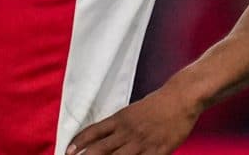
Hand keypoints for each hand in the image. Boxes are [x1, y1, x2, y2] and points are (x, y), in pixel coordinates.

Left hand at [67, 87, 200, 154]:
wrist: (180, 99)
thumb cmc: (156, 105)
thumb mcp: (131, 111)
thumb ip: (118, 125)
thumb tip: (103, 137)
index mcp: (119, 119)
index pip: (93, 132)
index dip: (78, 142)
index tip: (68, 151)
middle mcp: (127, 131)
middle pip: (100, 148)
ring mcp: (142, 142)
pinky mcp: (158, 151)